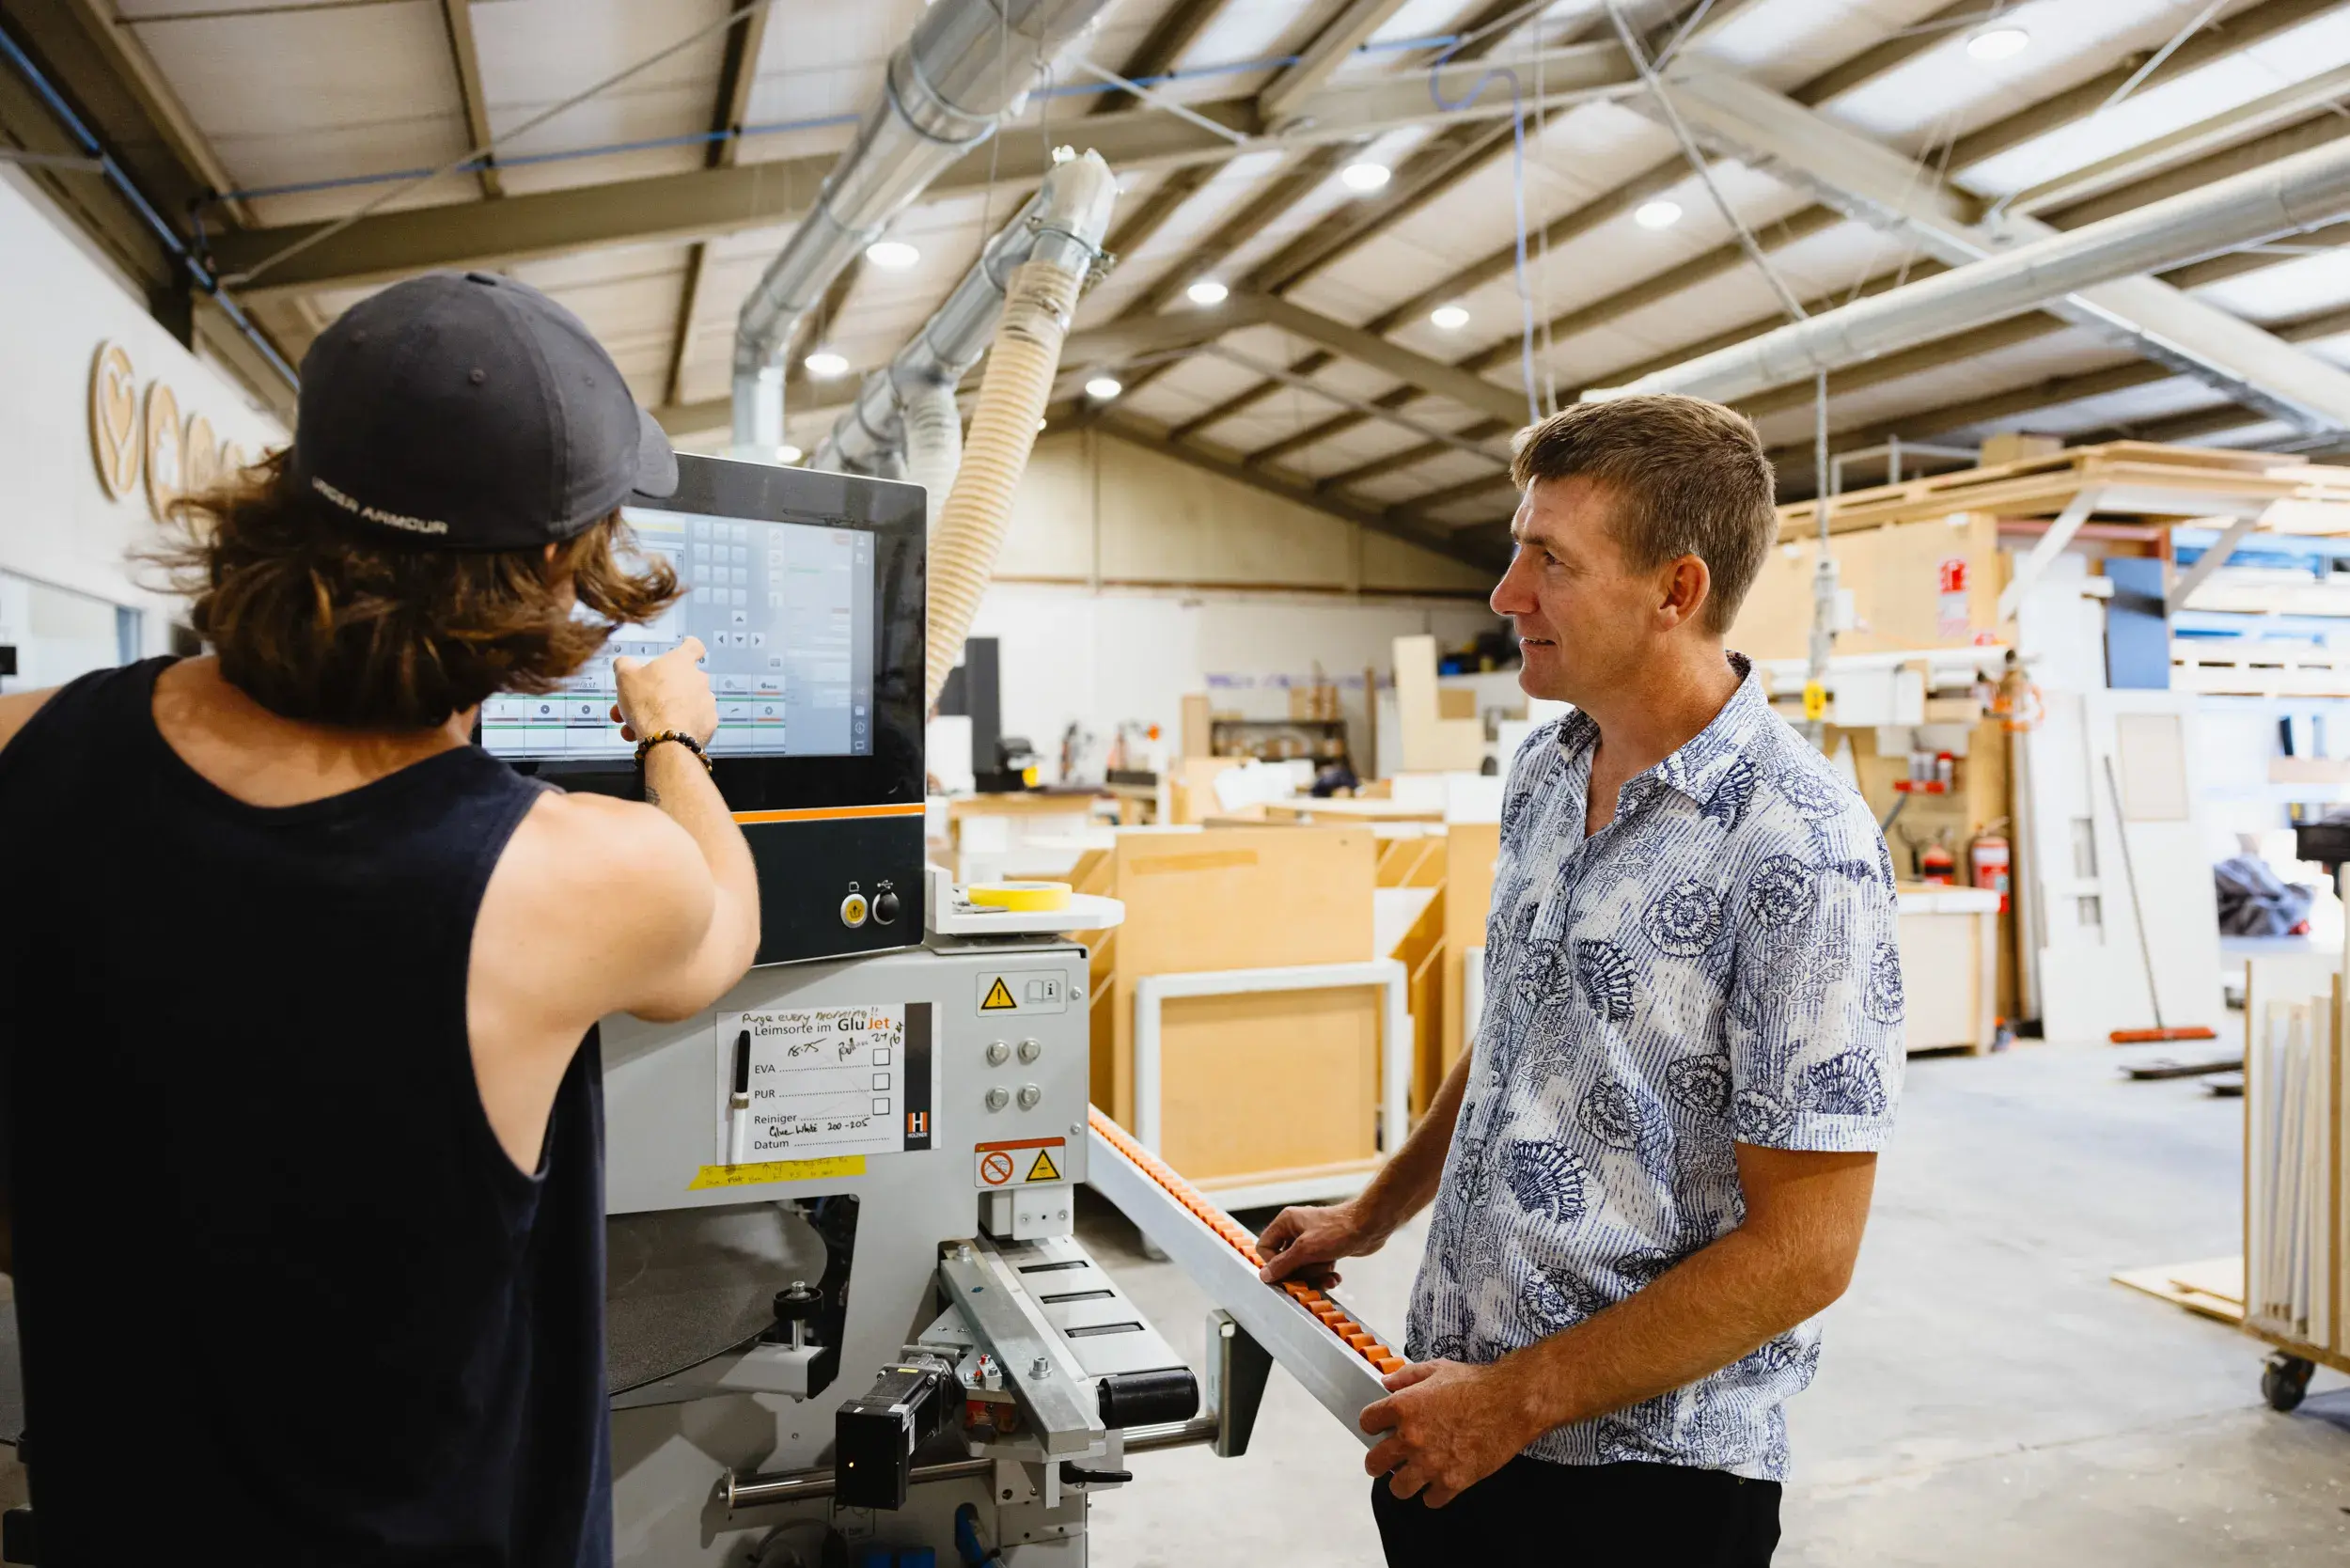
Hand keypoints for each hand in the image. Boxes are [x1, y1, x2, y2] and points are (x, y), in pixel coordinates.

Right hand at [611, 637, 717, 746]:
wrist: (667, 740)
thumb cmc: (648, 704)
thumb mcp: (625, 677)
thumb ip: (624, 664)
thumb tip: (624, 663)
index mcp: (681, 662)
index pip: (693, 646)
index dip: (688, 646)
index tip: (684, 649)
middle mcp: (699, 680)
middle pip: (676, 682)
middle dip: (654, 694)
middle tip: (635, 705)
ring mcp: (706, 702)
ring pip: (679, 705)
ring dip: (659, 713)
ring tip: (636, 726)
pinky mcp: (708, 724)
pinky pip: (689, 722)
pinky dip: (673, 728)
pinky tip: (654, 736)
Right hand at [1256, 1196, 1384, 1286]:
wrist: (1370, 1227)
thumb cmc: (1338, 1231)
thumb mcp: (1306, 1250)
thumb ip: (1283, 1264)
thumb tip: (1265, 1276)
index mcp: (1286, 1222)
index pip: (1265, 1247)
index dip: (1274, 1264)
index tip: (1287, 1273)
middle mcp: (1296, 1230)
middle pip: (1284, 1261)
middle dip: (1300, 1272)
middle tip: (1313, 1274)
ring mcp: (1311, 1240)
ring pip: (1302, 1268)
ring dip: (1315, 1275)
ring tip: (1328, 1272)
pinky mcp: (1325, 1250)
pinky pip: (1317, 1269)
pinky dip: (1325, 1275)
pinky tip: (1335, 1276)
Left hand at [1360, 1360, 1531, 1507]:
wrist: (1510, 1402)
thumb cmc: (1476, 1384)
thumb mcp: (1436, 1368)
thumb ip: (1407, 1375)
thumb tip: (1387, 1383)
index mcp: (1403, 1407)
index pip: (1367, 1422)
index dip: (1372, 1424)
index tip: (1378, 1428)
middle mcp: (1411, 1437)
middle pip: (1374, 1462)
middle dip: (1376, 1462)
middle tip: (1383, 1461)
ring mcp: (1431, 1463)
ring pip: (1398, 1488)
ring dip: (1403, 1482)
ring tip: (1410, 1476)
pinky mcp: (1452, 1481)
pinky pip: (1431, 1500)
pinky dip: (1434, 1494)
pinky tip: (1439, 1483)